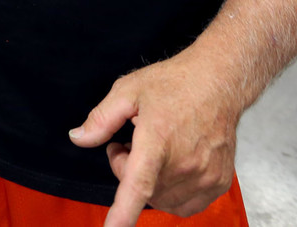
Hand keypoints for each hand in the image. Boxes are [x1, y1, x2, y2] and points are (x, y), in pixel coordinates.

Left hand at [69, 54, 238, 226]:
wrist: (218, 82)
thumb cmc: (173, 84)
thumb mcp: (128, 90)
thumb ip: (101, 118)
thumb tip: (78, 138)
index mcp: (157, 139)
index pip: (138, 185)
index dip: (124, 213)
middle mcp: (184, 163)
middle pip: (142, 191)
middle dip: (126, 171)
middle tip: (127, 144)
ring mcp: (204, 176)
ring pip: (162, 200)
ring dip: (149, 183)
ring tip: (151, 152)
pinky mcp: (218, 183)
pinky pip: (185, 205)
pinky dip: (170, 194)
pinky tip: (168, 167)